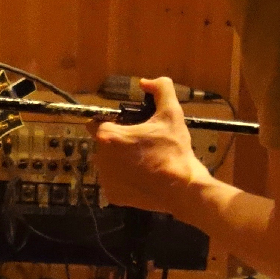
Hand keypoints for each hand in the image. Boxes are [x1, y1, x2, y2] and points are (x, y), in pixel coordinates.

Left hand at [92, 76, 207, 212]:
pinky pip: (114, 183)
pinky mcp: (112, 196)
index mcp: (108, 137)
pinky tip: (142, 177)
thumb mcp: (172, 113)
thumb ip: (160, 89)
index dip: (112, 123)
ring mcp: (105, 179)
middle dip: (118, 143)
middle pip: (104, 144)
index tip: (128, 128)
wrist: (182, 187)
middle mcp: (100, 158)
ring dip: (120, 161)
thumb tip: (145, 83)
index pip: (97, 124)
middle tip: (142, 145)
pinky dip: (124, 180)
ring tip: (144, 162)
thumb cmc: (174, 149)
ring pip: (108, 164)